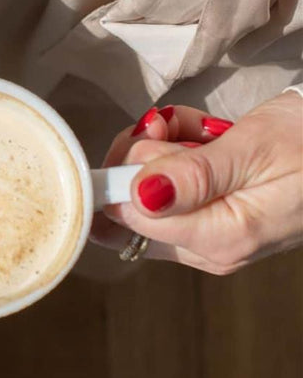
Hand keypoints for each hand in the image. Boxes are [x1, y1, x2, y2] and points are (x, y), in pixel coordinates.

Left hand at [92, 93, 302, 273]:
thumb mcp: (252, 150)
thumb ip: (194, 176)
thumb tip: (137, 197)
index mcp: (218, 239)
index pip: (127, 217)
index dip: (124, 171)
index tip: (153, 134)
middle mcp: (208, 249)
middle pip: (129, 207)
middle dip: (144, 155)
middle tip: (179, 128)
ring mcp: (210, 236)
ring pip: (146, 192)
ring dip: (163, 148)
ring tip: (205, 131)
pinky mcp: (214, 219)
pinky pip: (171, 187)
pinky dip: (179, 153)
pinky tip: (208, 137)